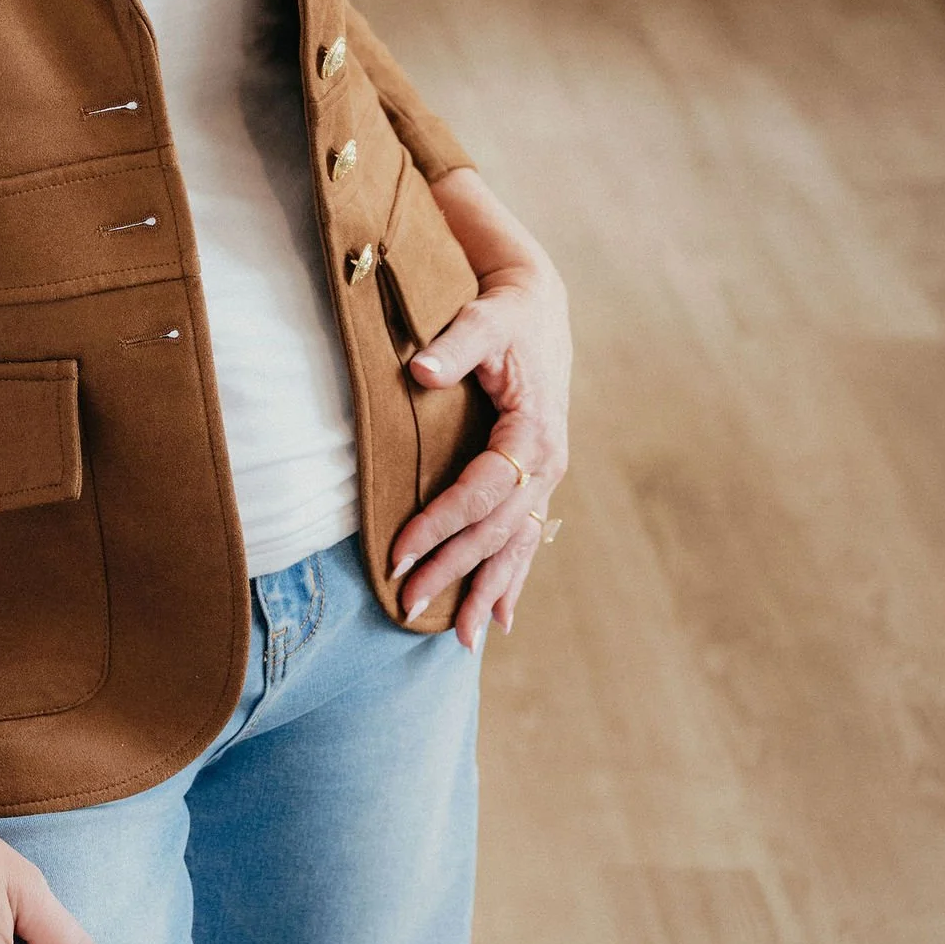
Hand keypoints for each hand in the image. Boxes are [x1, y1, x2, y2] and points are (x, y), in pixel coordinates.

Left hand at [389, 165, 570, 652]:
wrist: (539, 304)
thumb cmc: (506, 311)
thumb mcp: (483, 319)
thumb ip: (453, 345)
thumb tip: (419, 370)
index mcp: (535, 434)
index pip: (481, 494)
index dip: (440, 526)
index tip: (397, 553)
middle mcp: (547, 465)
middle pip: (495, 532)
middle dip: (453, 570)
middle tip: (406, 605)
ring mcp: (546, 478)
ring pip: (515, 546)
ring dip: (487, 592)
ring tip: (461, 639)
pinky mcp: (537, 481)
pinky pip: (526, 540)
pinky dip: (513, 580)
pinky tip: (501, 621)